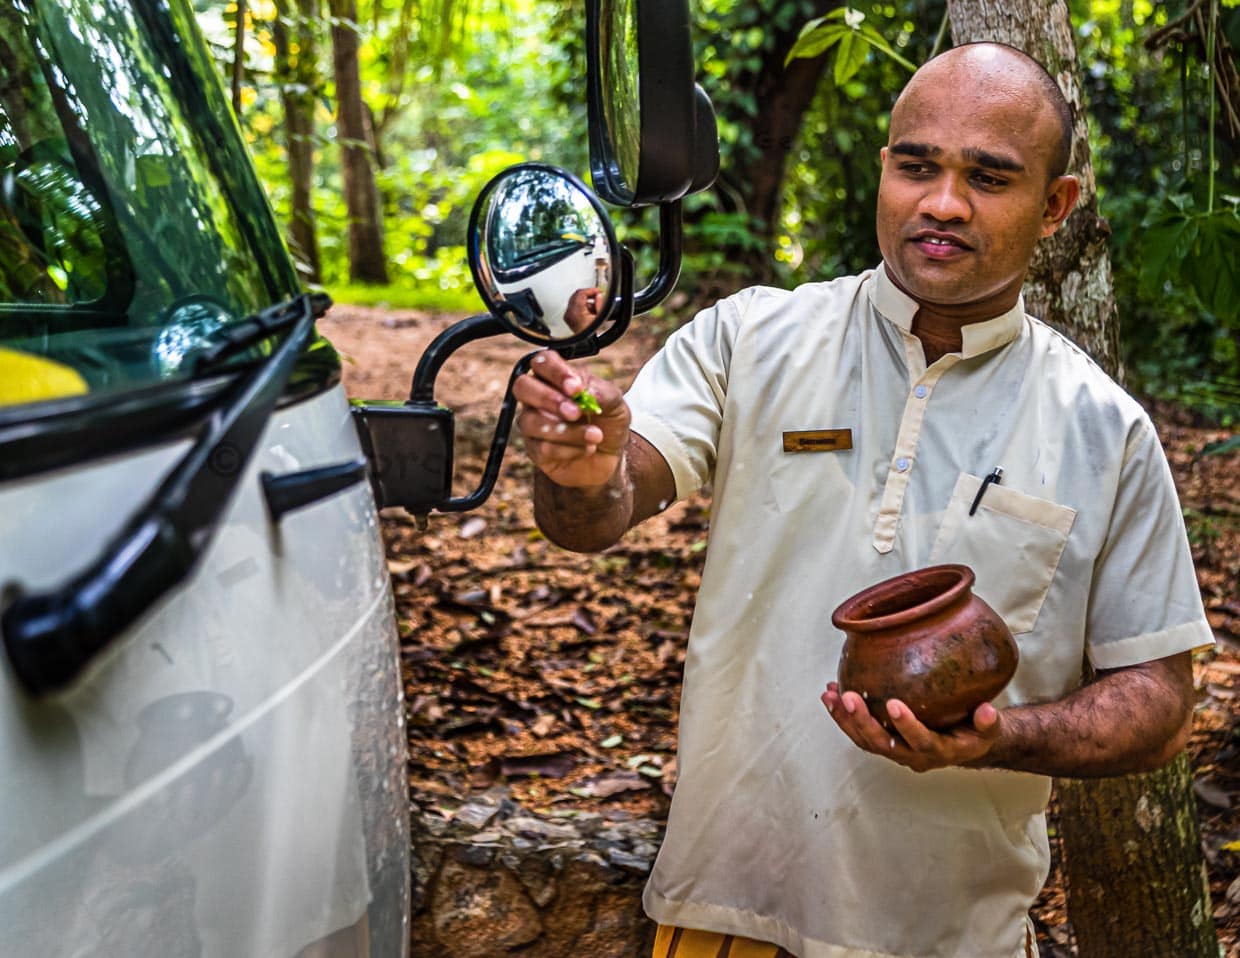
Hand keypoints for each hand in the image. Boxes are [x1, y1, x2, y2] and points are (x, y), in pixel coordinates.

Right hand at [513, 349, 629, 487]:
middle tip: (576, 413)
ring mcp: (532, 423)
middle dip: (548, 399)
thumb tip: (586, 391)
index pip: (542, 362)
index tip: (576, 389)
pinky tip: (587, 449)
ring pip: (532, 422)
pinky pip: (542, 448)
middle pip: (522, 387)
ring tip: (595, 435)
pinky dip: (569, 450)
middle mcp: (537, 397)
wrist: (611, 455)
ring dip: (566, 431)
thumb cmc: (608, 421)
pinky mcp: (534, 449)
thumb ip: (602, 392)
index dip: (555, 373)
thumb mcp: (616, 403)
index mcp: (555, 377)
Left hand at [564, 287, 600, 332]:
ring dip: (586, 300)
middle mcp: (569, 313)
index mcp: (576, 312)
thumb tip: (598, 296)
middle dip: (588, 294)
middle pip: (577, 295)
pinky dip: (582, 305)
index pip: (581, 293)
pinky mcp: (568, 317)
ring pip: (575, 299)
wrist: (586, 344)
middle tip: (597, 296)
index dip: (591, 290)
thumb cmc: (592, 335)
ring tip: (595, 306)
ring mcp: (567, 315)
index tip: (599, 292)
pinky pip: (574, 306)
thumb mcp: (600, 318)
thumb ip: (600, 304)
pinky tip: (589, 311)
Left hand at [821, 682, 1002, 772]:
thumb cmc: (976, 732)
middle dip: (862, 721)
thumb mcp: (989, 729)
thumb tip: (986, 710)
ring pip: (865, 740)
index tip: (894, 704)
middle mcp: (912, 756)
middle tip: (848, 697)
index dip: (907, 726)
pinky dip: (842, 715)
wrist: (964, 744)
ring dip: (844, 718)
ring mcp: (895, 750)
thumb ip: (988, 721)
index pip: (921, 743)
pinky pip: (858, 732)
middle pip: (883, 744)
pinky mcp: (883, 742)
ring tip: (830, 694)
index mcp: (939, 752)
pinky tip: (830, 693)